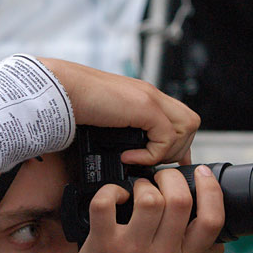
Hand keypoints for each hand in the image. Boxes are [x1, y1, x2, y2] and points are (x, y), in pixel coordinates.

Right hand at [39, 58, 199, 164]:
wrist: (61, 89)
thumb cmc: (75, 104)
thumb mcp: (109, 121)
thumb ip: (125, 132)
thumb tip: (129, 155)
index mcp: (146, 97)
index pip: (182, 119)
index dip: (180, 144)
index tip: (169, 163)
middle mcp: (152, 95)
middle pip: (191, 123)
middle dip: (177, 149)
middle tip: (150, 162)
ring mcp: (151, 98)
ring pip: (186, 128)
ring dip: (167, 152)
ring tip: (139, 159)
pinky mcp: (145, 106)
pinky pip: (166, 137)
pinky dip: (150, 154)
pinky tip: (127, 157)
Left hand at [64, 165, 224, 252]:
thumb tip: (222, 240)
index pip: (212, 220)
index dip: (211, 190)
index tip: (202, 172)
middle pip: (180, 200)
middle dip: (170, 178)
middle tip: (161, 179)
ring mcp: (132, 249)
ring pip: (147, 199)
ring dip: (142, 185)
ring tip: (136, 189)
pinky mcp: (103, 245)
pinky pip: (105, 205)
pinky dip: (109, 192)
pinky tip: (113, 196)